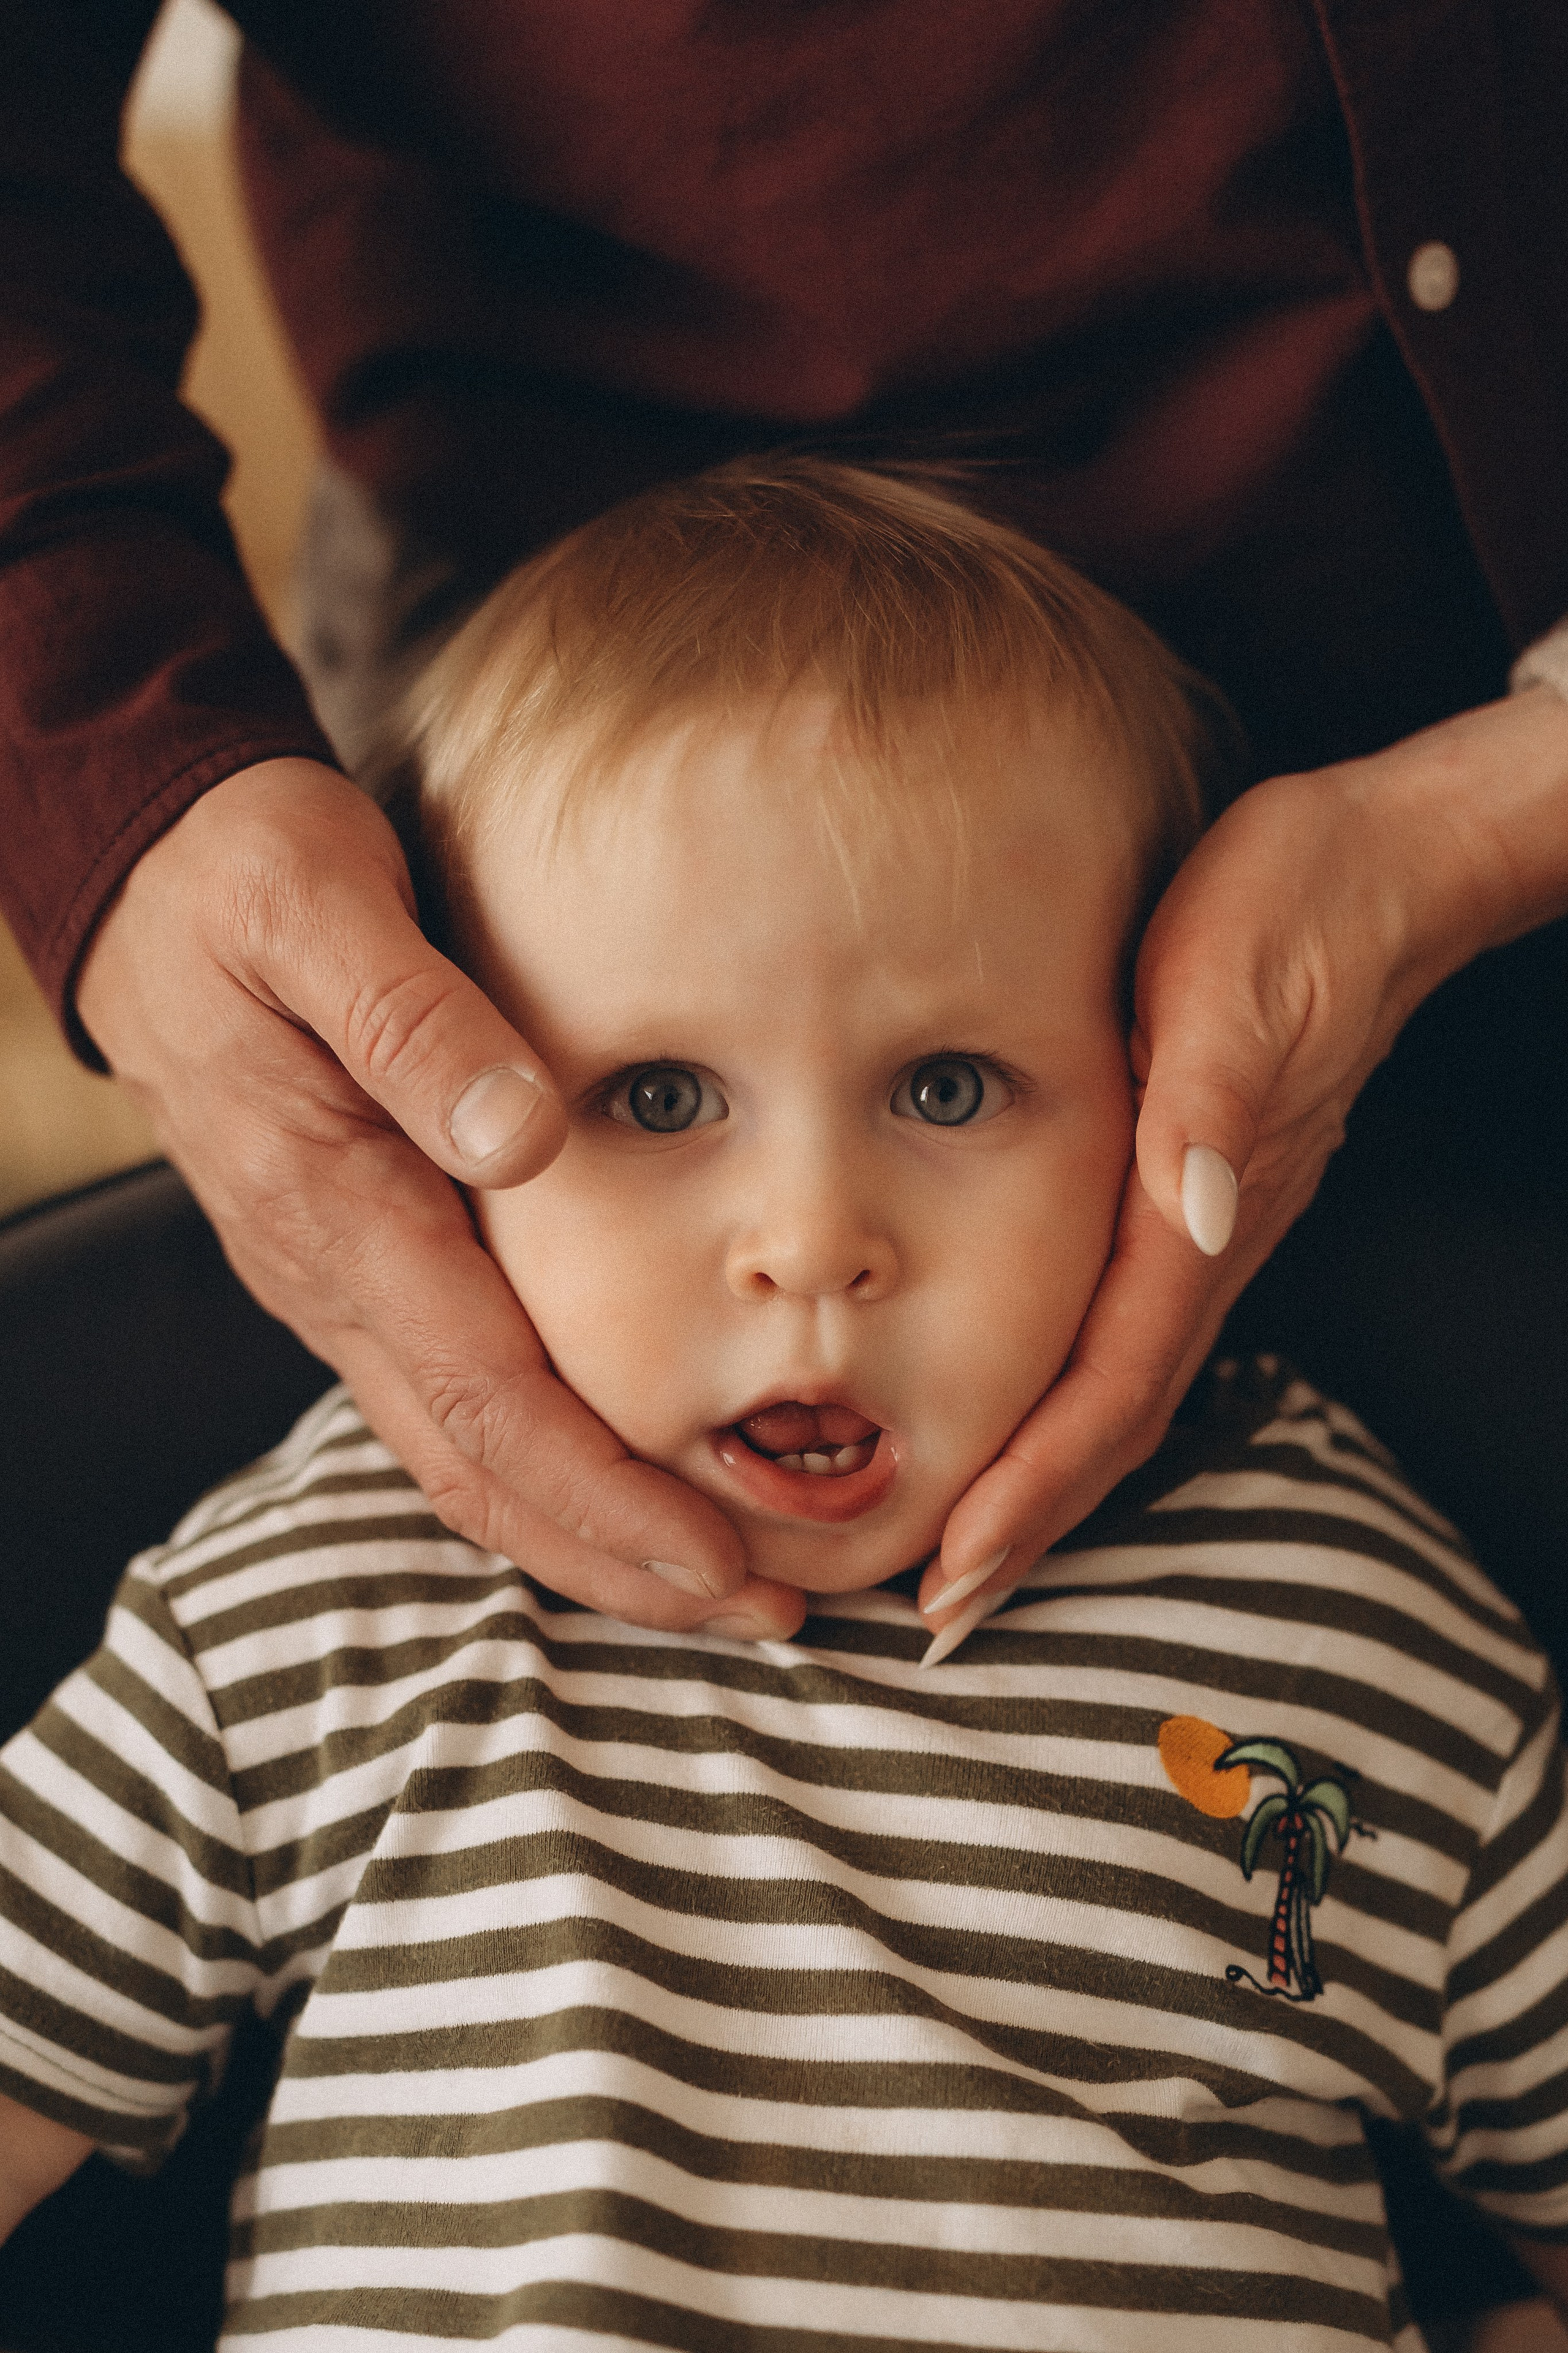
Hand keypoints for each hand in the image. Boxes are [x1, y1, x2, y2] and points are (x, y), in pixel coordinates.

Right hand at [77, 759, 803, 1640]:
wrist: (144, 880)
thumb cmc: (243, 877)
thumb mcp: (319, 901)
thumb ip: (412, 1020)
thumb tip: (523, 1138)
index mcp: (337, 1204)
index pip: (487, 1396)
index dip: (606, 1493)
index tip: (717, 1558)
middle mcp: (331, 1277)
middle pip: (478, 1468)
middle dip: (616, 1560)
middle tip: (759, 1615)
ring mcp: (335, 1284)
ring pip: (458, 1455)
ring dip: (581, 1535)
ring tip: (711, 1584)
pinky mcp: (353, 1267)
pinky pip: (444, 1405)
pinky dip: (535, 1471)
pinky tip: (611, 1488)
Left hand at [919, 685, 1567, 1658]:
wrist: (1377, 869)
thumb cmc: (1295, 909)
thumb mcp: (1239, 978)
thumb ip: (1213, 1095)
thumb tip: (1188, 1206)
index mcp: (1199, 1211)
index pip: (1110, 1388)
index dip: (1034, 1487)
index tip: (957, 1568)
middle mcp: (1203, 1244)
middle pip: (1112, 1423)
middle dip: (1026, 1525)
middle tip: (935, 1614)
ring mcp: (1202, 1230)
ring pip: (1117, 1390)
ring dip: (1044, 1481)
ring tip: (963, 1553)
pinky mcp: (1188, 1197)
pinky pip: (1122, 1334)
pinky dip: (1066, 1404)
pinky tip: (1019, 1419)